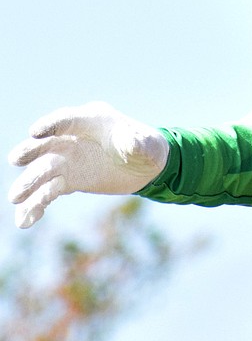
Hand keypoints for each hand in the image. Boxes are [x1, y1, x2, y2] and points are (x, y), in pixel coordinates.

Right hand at [8, 102, 168, 228]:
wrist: (146, 167)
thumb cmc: (147, 148)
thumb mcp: (147, 146)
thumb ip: (138, 143)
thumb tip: (131, 143)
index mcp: (94, 121)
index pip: (68, 119)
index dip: (52, 124)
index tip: (35, 132)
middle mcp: (75, 138)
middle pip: (48, 144)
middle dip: (32, 150)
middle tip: (16, 159)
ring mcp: (69, 160)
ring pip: (43, 171)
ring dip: (29, 184)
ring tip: (16, 199)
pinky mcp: (68, 180)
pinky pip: (47, 192)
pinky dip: (36, 205)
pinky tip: (26, 221)